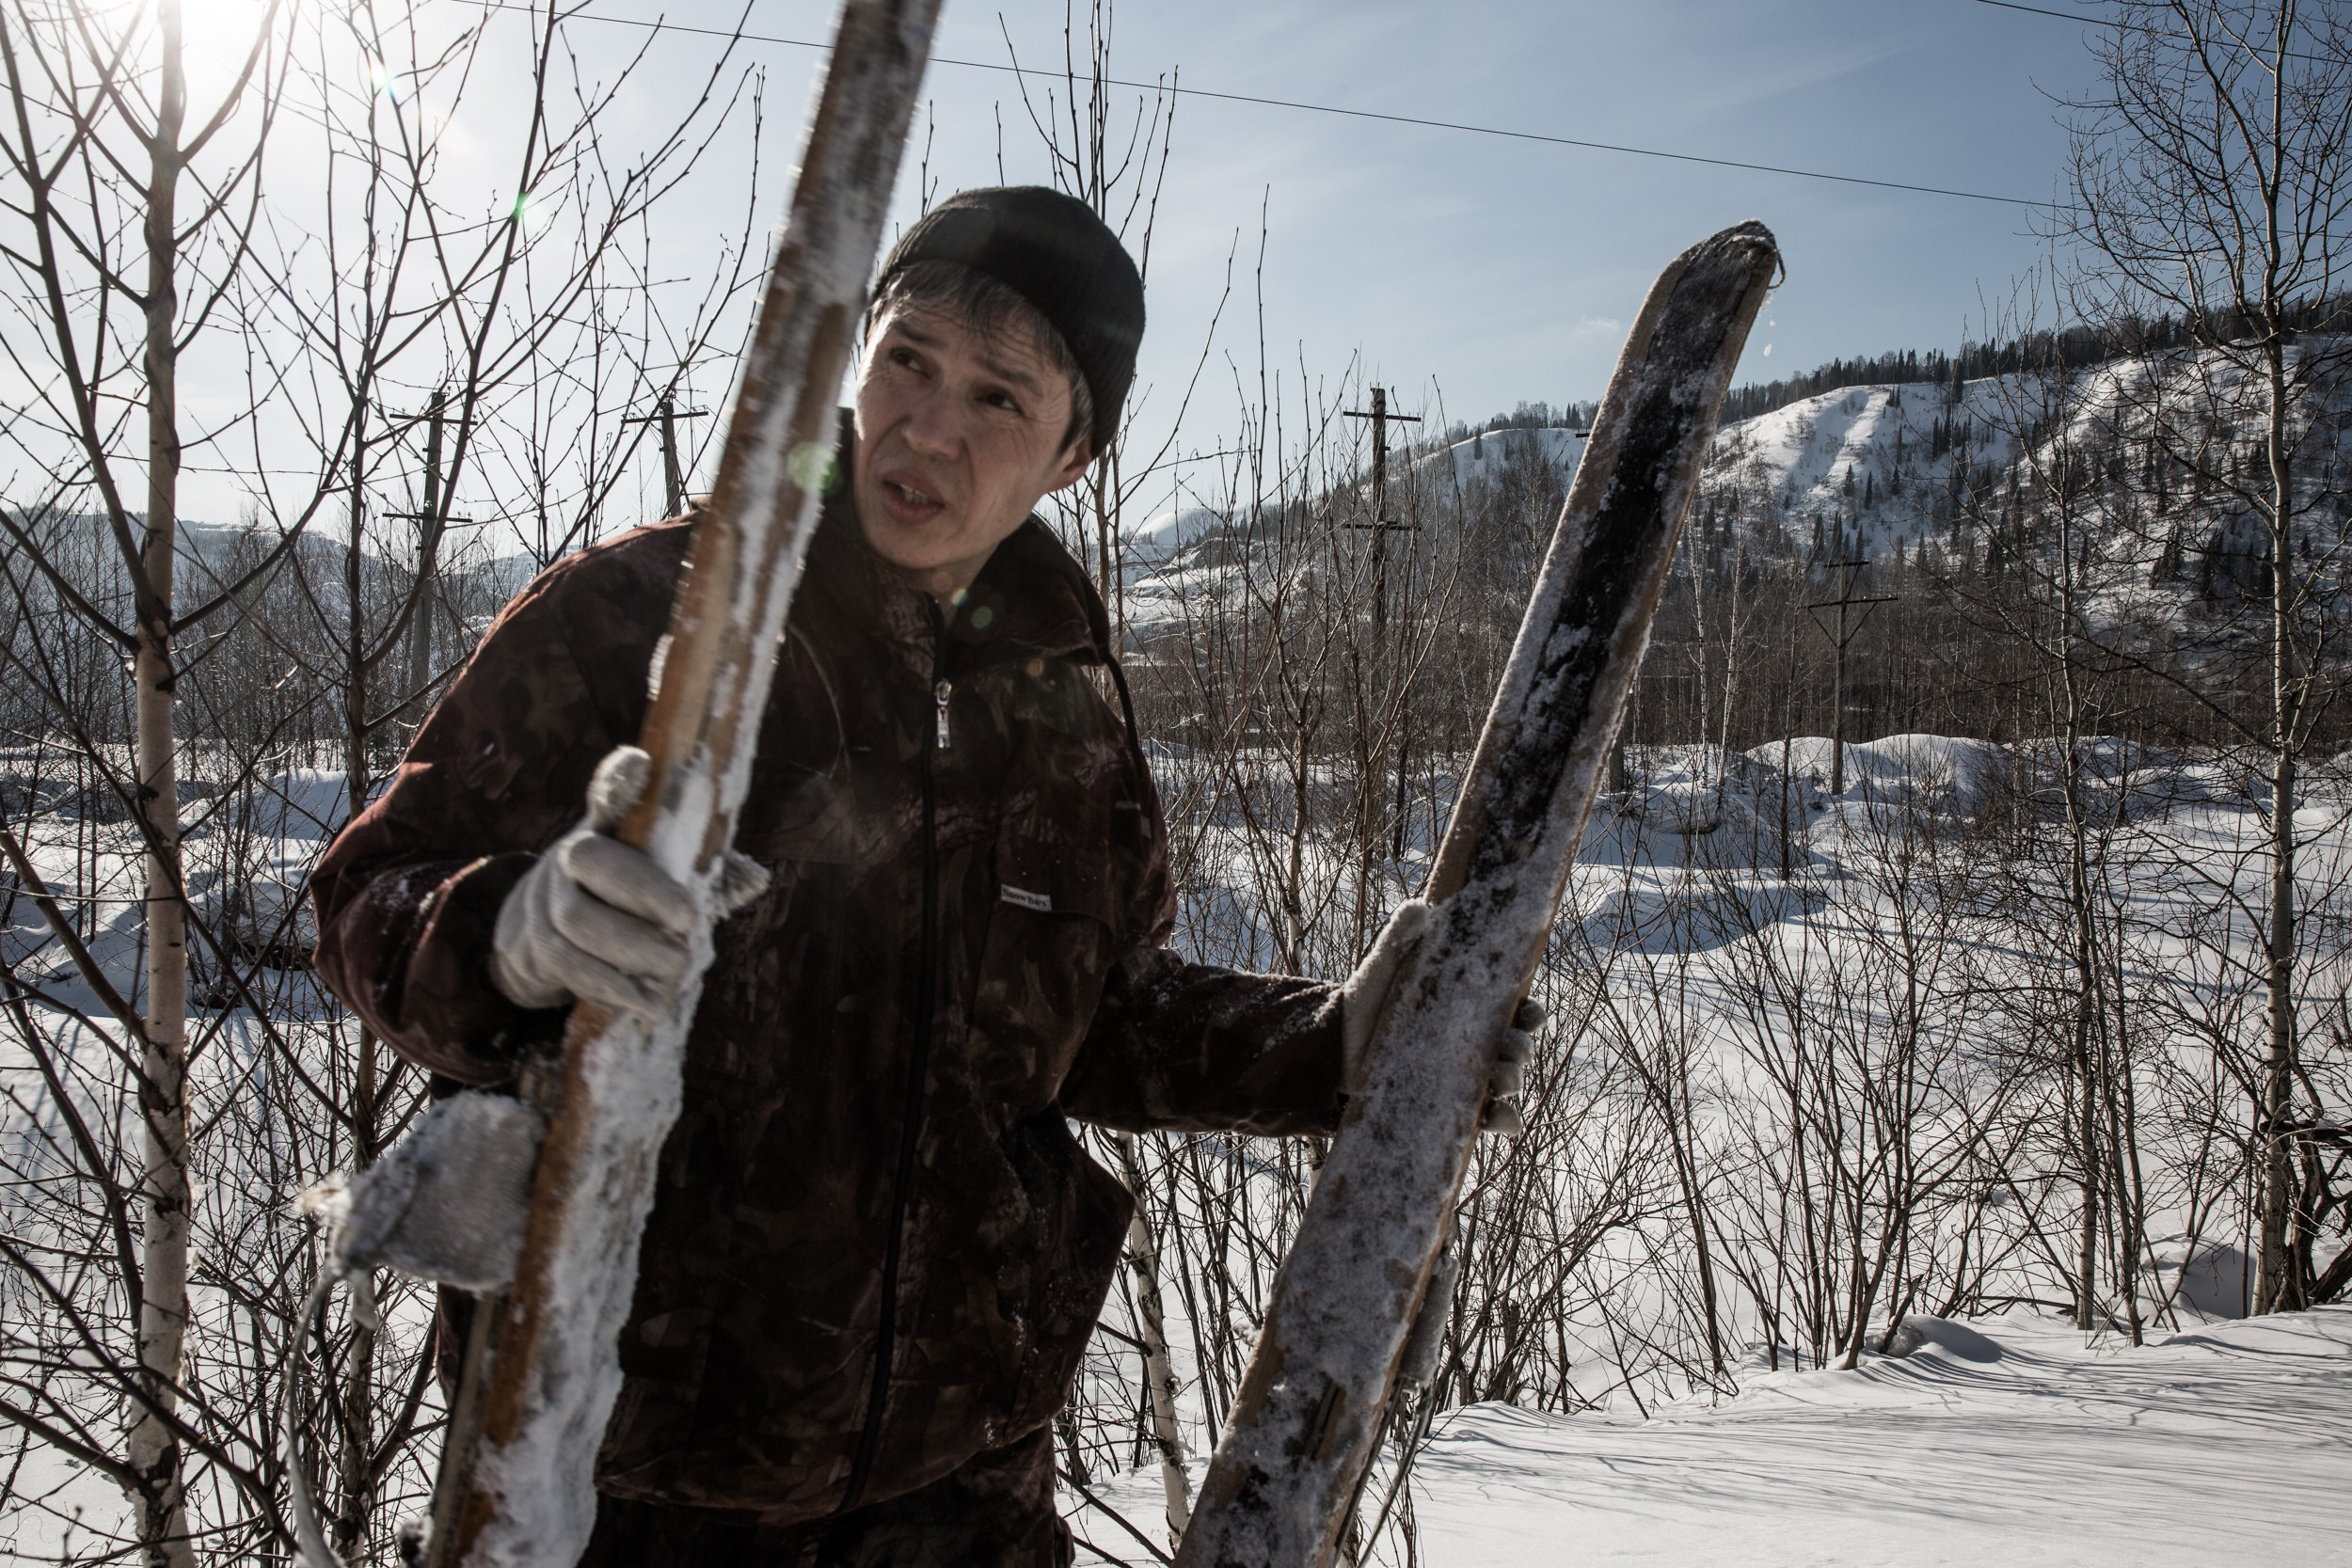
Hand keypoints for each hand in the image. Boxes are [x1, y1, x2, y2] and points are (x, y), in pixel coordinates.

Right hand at [489, 746, 769, 1017]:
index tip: (640, 765)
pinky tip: (647, 1004)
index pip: (608, 795)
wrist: (537, 939)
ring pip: (579, 922)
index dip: (619, 780)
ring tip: (677, 971)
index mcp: (605, 829)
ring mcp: (545, 901)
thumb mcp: (654, 876)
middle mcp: (568, 855)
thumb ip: (700, 871)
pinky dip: (613, 989)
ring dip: (634, 951)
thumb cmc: (619, 901)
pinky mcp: (535, 948)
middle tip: (690, 922)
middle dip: (645, 892)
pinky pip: (571, 968)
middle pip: (593, 862)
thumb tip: (757, 879)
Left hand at [1338, 900, 1544, 1134]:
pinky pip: (1490, 1119)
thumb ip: (1399, 937)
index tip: (1528, 1010)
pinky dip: (1504, 1121)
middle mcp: (1474, 1043)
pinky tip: (1500, 1117)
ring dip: (1512, 1080)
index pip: (1515, 1009)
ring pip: (1508, 1082)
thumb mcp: (1383, 967)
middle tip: (1508, 1045)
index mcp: (1469, 1008)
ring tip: (1497, 1077)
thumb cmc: (1366, 1002)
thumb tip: (1420, 907)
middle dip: (1521, 1047)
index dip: (1531, 1012)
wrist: (1334, 1047)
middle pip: (1517, 1047)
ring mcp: (1465, 1076)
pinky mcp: (1450, 1106)